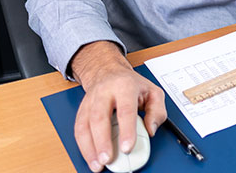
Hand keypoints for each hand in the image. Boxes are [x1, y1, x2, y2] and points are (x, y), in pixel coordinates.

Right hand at [70, 41, 166, 171]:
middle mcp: (105, 92)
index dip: (126, 130)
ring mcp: (90, 101)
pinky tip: (90, 157)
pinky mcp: (81, 110)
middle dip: (103, 141)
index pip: (125, 109)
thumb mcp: (153, 92)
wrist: (109, 72)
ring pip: (85, 124)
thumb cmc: (131, 84)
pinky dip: (83, 146)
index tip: (127, 148)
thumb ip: (157, 111)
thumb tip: (151, 130)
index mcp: (125, 86)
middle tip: (108, 159)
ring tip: (98, 164)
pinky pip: (78, 129)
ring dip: (90, 147)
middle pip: (100, 117)